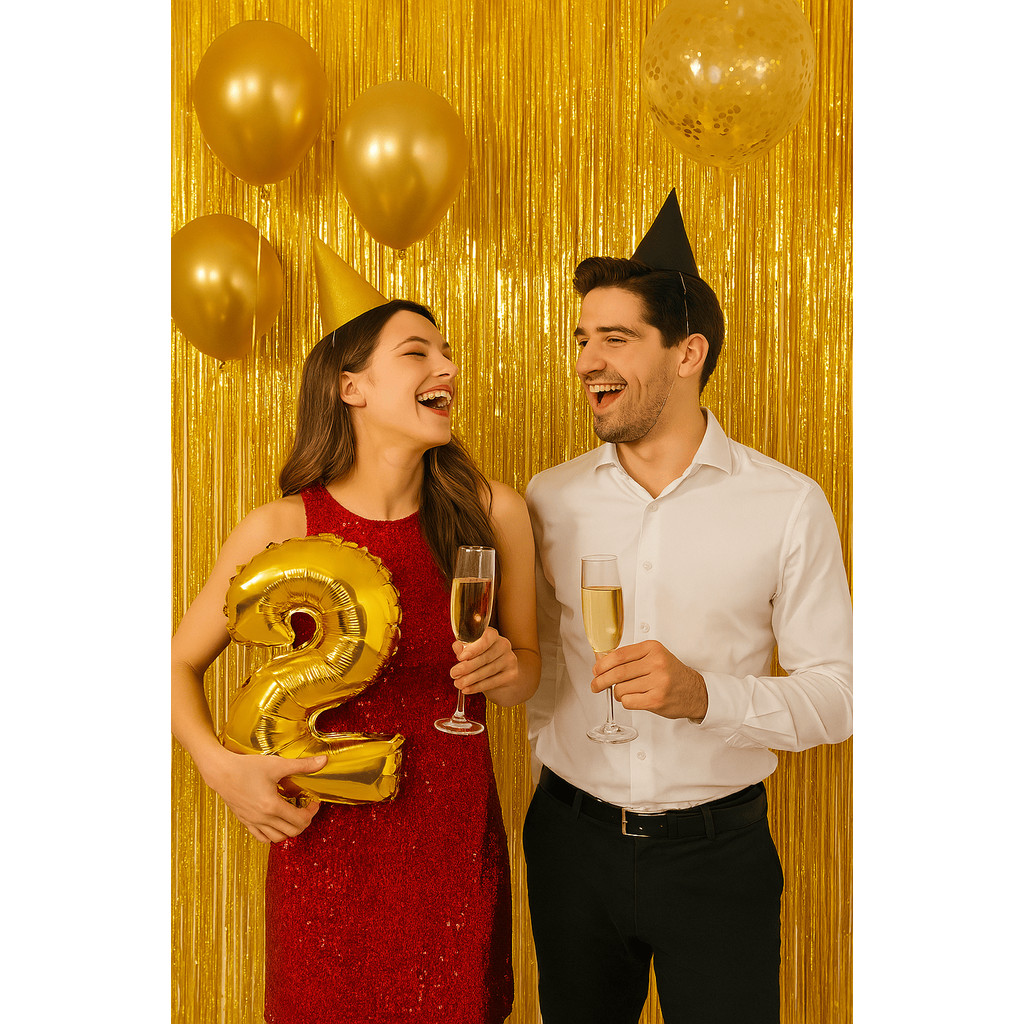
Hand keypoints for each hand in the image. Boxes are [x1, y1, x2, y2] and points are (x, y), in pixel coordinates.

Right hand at [203, 750, 327, 843]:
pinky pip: (263, 838)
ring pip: (278, 838)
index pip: (300, 820)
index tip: (314, 801)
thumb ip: (302, 765)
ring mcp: (253, 822)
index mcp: (272, 806)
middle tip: (306, 808)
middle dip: (304, 821)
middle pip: (292, 831)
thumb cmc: (247, 767)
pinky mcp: (246, 822)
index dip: (312, 812)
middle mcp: (263, 818)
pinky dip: (274, 835)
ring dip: (290, 829)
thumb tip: (323, 761)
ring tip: (293, 814)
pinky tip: (277, 822)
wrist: (221, 771)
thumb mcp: (278, 765)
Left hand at [451, 626, 517, 695]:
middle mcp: (503, 645)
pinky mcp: (512, 674)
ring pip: (489, 670)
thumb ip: (462, 647)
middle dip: (467, 667)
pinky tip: (467, 689)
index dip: (474, 648)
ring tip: (458, 683)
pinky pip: (493, 681)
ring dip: (471, 678)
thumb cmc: (481, 658)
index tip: (461, 657)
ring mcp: (509, 659)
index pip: (486, 637)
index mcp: (492, 635)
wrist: (499, 674)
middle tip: (454, 673)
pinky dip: (478, 687)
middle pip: (486, 656)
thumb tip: (458, 649)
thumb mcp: (470, 650)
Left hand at [591, 640, 707, 721]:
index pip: (619, 655)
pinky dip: (625, 701)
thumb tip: (602, 662)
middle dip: (601, 680)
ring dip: (616, 693)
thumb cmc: (671, 674)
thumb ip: (631, 657)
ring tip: (622, 692)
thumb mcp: (654, 657)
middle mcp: (656, 663)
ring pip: (621, 689)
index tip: (596, 670)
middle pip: (617, 673)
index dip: (602, 664)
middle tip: (595, 685)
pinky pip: (628, 701)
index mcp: (653, 648)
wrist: (695, 691)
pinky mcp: (657, 699)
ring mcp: (657, 682)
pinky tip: (631, 699)